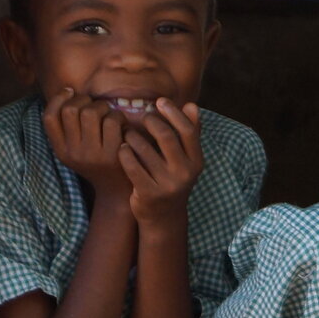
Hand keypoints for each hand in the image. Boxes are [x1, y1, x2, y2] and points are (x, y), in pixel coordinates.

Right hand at [40, 88, 129, 197]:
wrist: (117, 191)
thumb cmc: (98, 163)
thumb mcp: (76, 150)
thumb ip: (69, 128)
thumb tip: (68, 92)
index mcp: (61, 150)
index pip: (49, 117)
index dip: (58, 98)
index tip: (70, 91)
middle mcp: (73, 153)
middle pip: (71, 110)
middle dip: (85, 100)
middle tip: (95, 105)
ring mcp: (92, 154)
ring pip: (92, 112)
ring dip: (103, 107)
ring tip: (108, 114)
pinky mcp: (112, 154)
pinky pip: (112, 121)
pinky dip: (118, 117)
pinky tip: (121, 125)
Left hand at [118, 99, 203, 225]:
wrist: (164, 216)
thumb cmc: (172, 178)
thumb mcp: (185, 159)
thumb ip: (190, 133)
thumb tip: (191, 105)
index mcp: (196, 162)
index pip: (188, 131)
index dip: (173, 113)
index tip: (159, 101)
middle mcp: (185, 173)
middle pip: (166, 136)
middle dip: (150, 121)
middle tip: (142, 117)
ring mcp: (167, 184)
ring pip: (144, 149)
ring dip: (132, 136)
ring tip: (128, 133)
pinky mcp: (148, 193)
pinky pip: (131, 165)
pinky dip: (124, 153)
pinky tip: (122, 149)